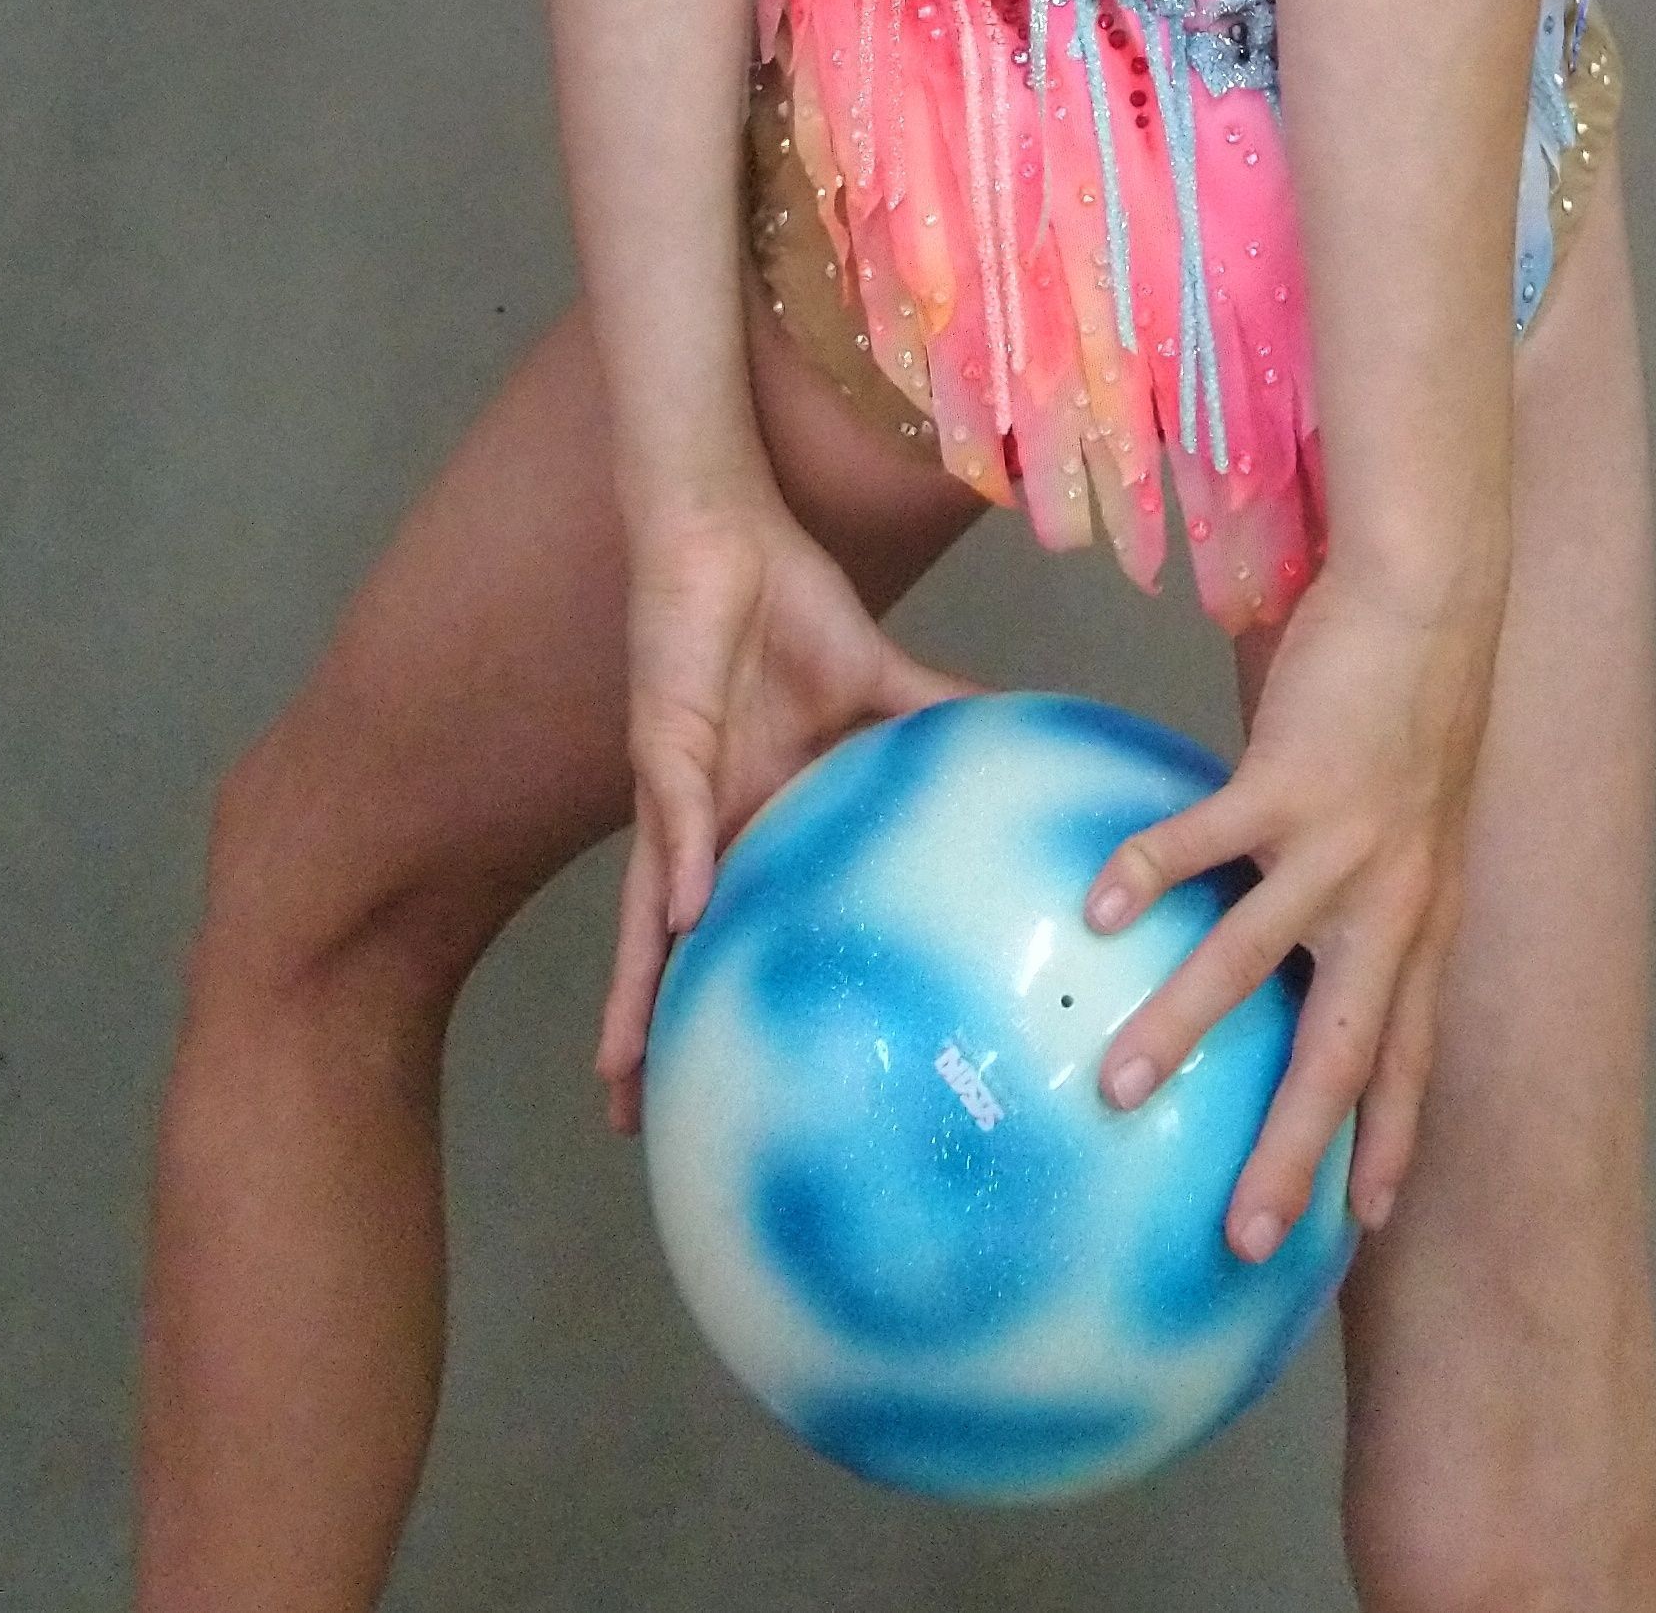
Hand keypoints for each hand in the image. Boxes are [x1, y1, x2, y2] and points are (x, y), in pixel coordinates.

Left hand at [595, 497, 962, 1130]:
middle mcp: (706, 819)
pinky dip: (684, 870)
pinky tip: (694, 923)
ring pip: (650, 913)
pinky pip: (677, 817)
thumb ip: (939, 718)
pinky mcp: (668, 745)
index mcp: (756, 811)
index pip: (737, 921)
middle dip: (652, 1031)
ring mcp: (680, 791)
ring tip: (627, 1073)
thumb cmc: (787, 603)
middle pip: (671, 946)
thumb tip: (1027, 734)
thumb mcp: (878, 682)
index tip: (723, 1080)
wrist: (730, 532)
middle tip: (640, 1124)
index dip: (722, 997)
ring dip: (640, 987)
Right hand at [1081, 544, 1506, 1255]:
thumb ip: (1362, 874)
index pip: (1411, 1053)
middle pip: (1343, 1048)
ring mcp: (1343, 843)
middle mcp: (1391, 899)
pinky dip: (1151, 872)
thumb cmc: (1410, 696)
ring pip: (1254, 957)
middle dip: (1296, 1149)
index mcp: (1422, 914)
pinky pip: (1208, 840)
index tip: (1363, 1227)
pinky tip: (1095, 906)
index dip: (1391, 1139)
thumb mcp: (1412, 812)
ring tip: (1112, 1085)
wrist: (1434, 597)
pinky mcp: (1292, 779)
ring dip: (1182, 1028)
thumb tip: (1293, 911)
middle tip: (1243, 1235)